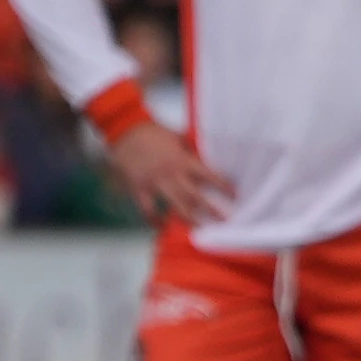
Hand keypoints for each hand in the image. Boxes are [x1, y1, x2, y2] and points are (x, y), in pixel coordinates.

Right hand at [107, 120, 231, 224]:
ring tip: (198, 230)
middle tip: (224, 221)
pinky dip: (154, 219)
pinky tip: (160, 225)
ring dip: (188, 219)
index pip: (208, 174)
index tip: (234, 194)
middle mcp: (171, 173)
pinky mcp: (139, 188)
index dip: (222, 184)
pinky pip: (148, 209)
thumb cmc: (153, 131)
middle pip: (194, 196)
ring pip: (174, 206)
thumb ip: (191, 148)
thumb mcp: (177, 136)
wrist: (126, 130)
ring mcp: (154, 182)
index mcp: (182, 159)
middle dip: (211, 209)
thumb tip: (206, 154)